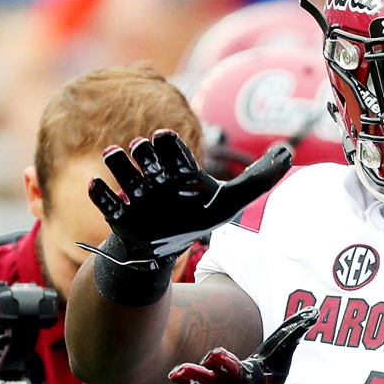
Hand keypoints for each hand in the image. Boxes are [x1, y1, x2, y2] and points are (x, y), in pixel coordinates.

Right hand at [88, 129, 291, 259]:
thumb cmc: (197, 216)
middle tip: (142, 146)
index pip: (175, 153)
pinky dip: (100, 196)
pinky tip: (96, 185)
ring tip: (114, 153)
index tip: (165, 135)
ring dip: (119, 165)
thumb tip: (288, 153)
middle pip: (149, 160)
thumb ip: (259, 176)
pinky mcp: (123, 221)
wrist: (167, 247)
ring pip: (125, 176)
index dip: (169, 144)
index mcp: (180, 173)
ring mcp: (138, 200)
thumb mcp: (232, 200)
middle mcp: (157, 181)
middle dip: (145, 152)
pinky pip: (106, 206)